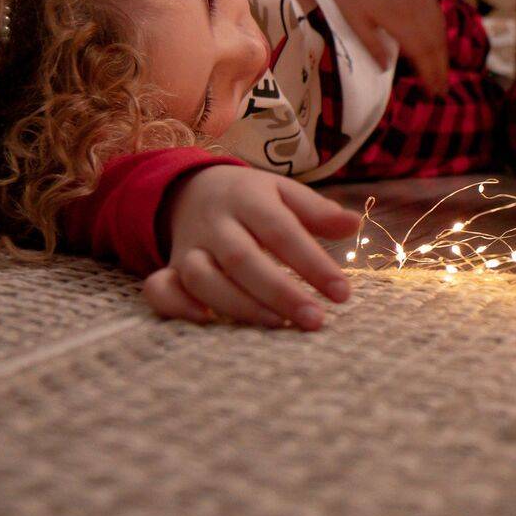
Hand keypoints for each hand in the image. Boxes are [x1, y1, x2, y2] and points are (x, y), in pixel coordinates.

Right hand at [141, 165, 361, 329]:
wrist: (191, 189)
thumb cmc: (252, 198)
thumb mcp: (284, 192)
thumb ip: (317, 210)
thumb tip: (355, 223)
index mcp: (248, 198)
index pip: (282, 231)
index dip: (313, 263)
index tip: (342, 293)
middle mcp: (216, 224)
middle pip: (242, 259)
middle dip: (280, 293)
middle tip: (316, 320)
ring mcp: (189, 247)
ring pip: (203, 278)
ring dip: (240, 306)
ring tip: (280, 326)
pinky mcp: (170, 269)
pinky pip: (159, 289)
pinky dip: (178, 308)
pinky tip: (211, 324)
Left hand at [326, 0, 449, 94]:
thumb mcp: (353, 18)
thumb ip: (371, 44)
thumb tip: (385, 69)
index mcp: (399, 18)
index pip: (421, 53)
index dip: (429, 74)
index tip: (432, 92)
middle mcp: (416, 9)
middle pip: (434, 46)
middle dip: (439, 70)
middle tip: (440, 92)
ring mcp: (423, 0)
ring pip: (440, 33)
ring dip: (443, 56)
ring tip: (441, 76)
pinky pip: (439, 19)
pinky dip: (441, 38)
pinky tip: (439, 49)